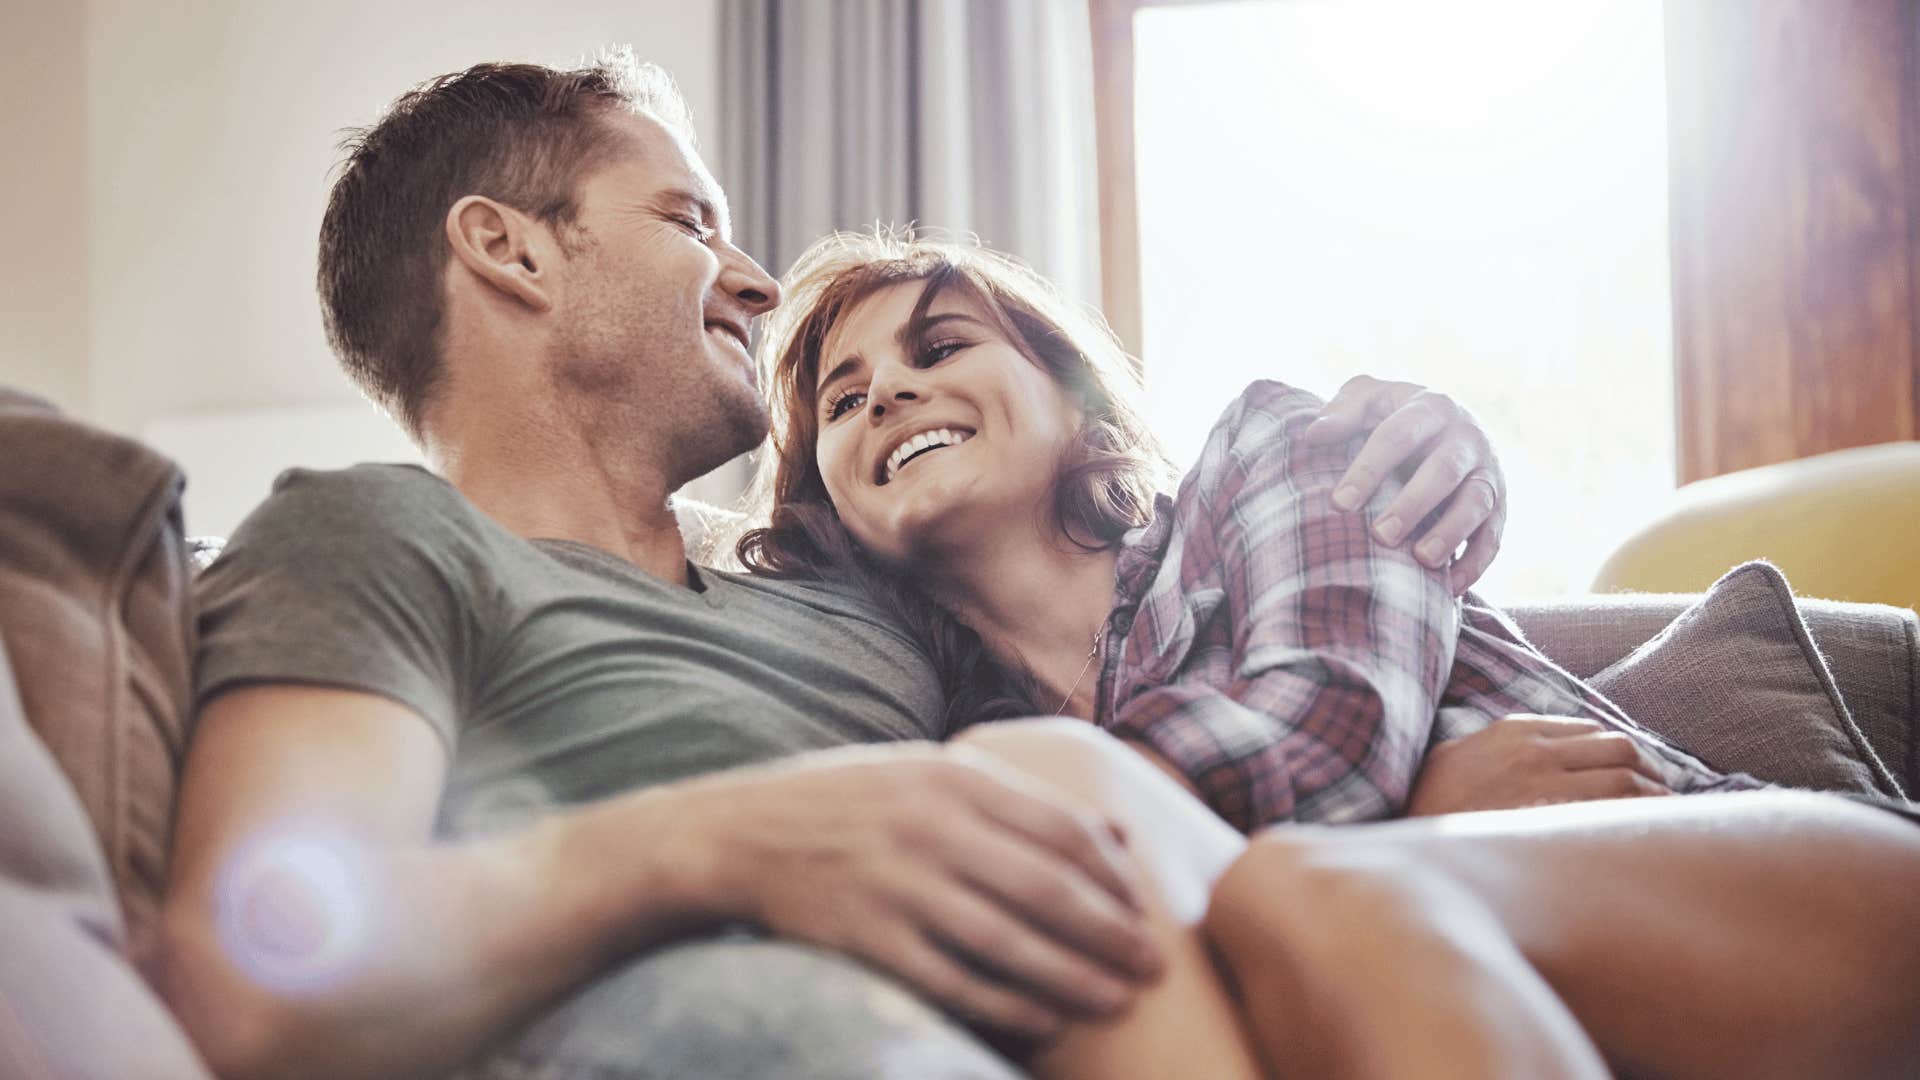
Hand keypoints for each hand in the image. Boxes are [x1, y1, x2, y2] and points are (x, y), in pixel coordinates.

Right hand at [681, 743, 1164, 1038]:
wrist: (737, 834)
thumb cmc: (849, 803)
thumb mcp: (928, 773)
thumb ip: (1016, 799)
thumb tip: (1115, 835)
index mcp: (953, 778)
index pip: (1062, 829)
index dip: (1116, 878)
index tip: (1148, 911)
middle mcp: (930, 828)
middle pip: (1048, 889)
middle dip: (1113, 934)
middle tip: (1155, 967)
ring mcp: (896, 886)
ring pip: (1010, 943)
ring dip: (1075, 978)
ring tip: (1118, 1000)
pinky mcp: (867, 940)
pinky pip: (956, 983)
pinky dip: (1009, 1007)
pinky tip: (1046, 1021)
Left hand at [1301, 374, 1506, 593]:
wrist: (1449, 424)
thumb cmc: (1394, 415)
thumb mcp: (1370, 398)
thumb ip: (1343, 411)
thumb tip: (1314, 435)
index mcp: (1430, 408)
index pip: (1397, 437)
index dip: (1368, 470)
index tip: (1339, 504)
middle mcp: (1466, 438)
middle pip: (1443, 471)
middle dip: (1413, 504)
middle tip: (1381, 535)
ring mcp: (1487, 472)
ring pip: (1476, 503)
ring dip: (1451, 532)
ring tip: (1422, 560)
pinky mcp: (1500, 505)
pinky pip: (1493, 536)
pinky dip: (1476, 563)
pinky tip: (1451, 587)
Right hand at [1405, 715, 1672, 816]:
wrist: (1406, 846)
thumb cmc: (1424, 810)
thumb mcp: (1453, 760)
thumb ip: (1491, 750)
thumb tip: (1518, 756)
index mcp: (1512, 731)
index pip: (1588, 730)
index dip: (1619, 752)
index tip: (1634, 772)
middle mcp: (1534, 749)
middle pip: (1618, 747)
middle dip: (1649, 770)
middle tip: (1662, 794)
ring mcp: (1544, 783)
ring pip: (1625, 775)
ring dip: (1655, 794)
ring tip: (1667, 815)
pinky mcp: (1551, 819)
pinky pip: (1613, 810)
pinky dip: (1641, 817)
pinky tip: (1650, 833)